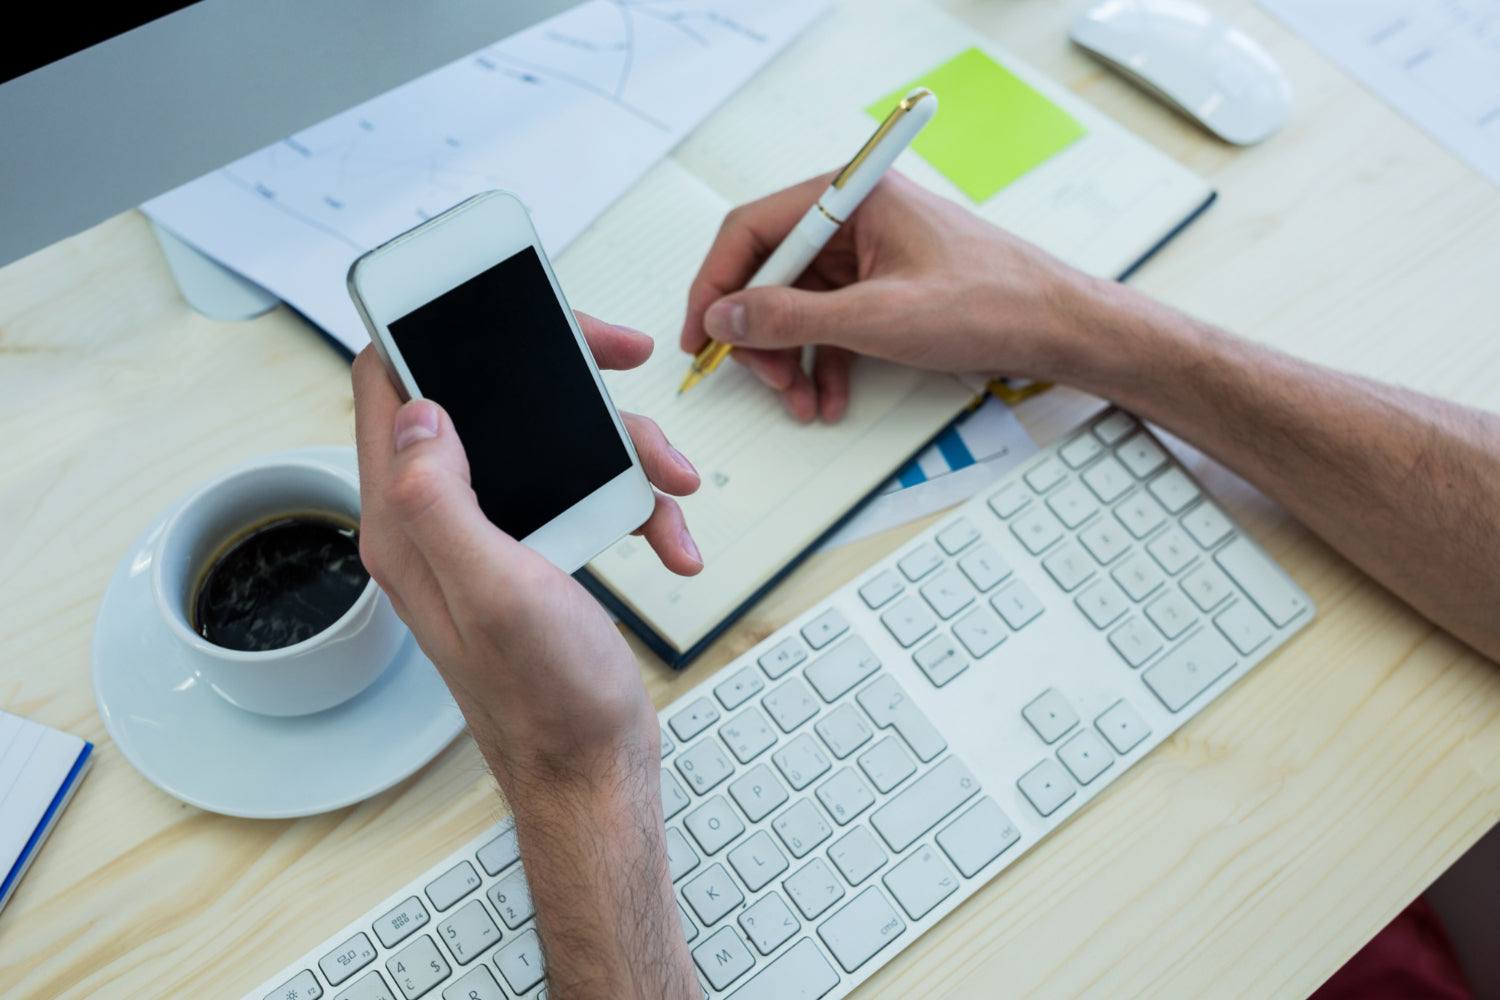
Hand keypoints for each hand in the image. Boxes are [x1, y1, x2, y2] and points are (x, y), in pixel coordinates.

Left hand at [352, 314, 700, 787]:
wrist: (593, 767)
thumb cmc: (546, 698)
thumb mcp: (493, 589)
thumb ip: (438, 498)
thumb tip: (418, 411)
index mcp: (406, 520)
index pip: (387, 387)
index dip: (432, 330)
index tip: (491, 302)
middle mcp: (436, 520)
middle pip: (484, 399)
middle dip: (562, 377)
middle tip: (618, 360)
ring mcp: (486, 533)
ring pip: (548, 441)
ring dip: (618, 448)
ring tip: (671, 482)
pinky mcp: (530, 551)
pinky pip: (581, 492)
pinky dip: (632, 502)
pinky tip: (668, 536)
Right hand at [680, 170, 1108, 421]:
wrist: (1057, 328)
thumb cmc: (990, 302)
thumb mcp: (878, 317)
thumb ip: (791, 316)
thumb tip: (727, 315)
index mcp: (851, 196)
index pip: (752, 229)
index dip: (717, 284)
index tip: (701, 333)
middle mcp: (854, 217)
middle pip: (770, 272)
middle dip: (759, 333)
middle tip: (763, 379)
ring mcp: (868, 254)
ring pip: (797, 305)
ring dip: (789, 358)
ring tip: (798, 402)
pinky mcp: (883, 288)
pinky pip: (830, 323)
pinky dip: (822, 362)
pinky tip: (826, 399)